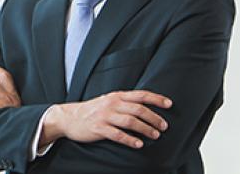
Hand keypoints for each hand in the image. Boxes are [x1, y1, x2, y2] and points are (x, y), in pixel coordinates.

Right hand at [42, 90, 171, 149]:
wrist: (69, 117)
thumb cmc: (92, 110)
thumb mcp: (108, 100)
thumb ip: (124, 102)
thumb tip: (145, 106)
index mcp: (116, 96)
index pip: (141, 95)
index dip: (156, 99)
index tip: (169, 104)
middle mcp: (112, 104)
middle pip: (138, 109)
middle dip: (154, 118)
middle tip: (164, 126)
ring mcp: (105, 116)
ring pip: (130, 122)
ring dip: (145, 129)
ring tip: (155, 135)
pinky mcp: (98, 128)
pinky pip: (117, 134)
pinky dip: (130, 140)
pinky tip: (138, 144)